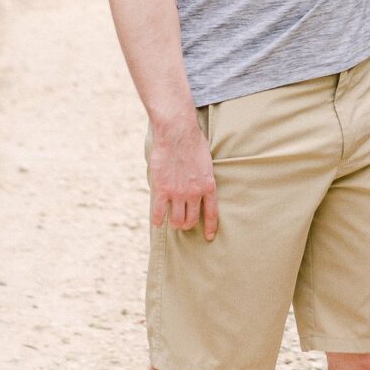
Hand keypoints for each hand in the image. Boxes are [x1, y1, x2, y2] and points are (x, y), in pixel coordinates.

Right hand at [148, 116, 218, 237]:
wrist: (177, 132)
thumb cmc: (193, 142)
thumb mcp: (206, 162)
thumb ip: (204, 177)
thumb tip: (202, 186)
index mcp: (208, 186)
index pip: (211, 214)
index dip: (210, 228)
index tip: (209, 237)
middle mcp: (194, 193)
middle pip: (191, 220)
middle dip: (187, 224)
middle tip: (183, 221)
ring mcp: (177, 193)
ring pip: (176, 220)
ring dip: (174, 223)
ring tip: (172, 220)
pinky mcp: (162, 190)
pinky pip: (159, 212)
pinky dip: (158, 219)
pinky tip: (157, 220)